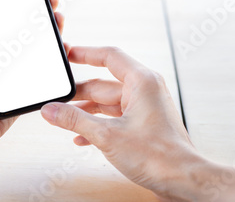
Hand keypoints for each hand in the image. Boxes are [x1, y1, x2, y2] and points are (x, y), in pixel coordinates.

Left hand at [0, 0, 64, 201]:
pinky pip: (44, 65)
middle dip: (43, 5)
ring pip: (38, 40)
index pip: (5, 2)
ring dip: (53, 26)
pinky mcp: (23, 82)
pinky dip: (56, 54)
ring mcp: (12, 64)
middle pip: (26, 19)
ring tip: (60, 17)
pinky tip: (63, 45)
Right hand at [41, 46, 234, 201]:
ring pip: (107, 102)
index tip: (69, 53)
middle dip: (79, 93)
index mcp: (141, 82)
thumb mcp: (107, 135)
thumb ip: (74, 120)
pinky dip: (97, 124)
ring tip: (64, 119)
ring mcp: (145, 108)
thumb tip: (51, 110)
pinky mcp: (143, 124)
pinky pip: (114, 117)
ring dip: (86, 112)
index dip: (86, 53)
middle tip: (57, 98)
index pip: (109, 56)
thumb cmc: (160, 157)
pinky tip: (81, 137)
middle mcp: (144, 90)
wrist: (183, 180)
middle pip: (103, 83)